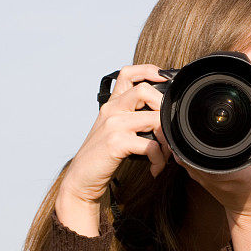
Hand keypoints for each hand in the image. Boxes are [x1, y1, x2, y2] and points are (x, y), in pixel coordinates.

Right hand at [56, 64, 171, 236]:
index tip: (165, 79)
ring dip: (167, 140)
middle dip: (165, 110)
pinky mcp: (116, 142)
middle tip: (169, 132)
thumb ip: (133, 118)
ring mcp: (113, 124)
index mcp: (112, 104)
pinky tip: (156, 167)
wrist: (81, 180)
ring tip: (166, 154)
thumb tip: (163, 116)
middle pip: (146, 90)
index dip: (149, 70)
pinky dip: (159, 158)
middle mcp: (111, 109)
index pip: (128, 73)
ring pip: (154, 118)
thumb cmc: (103, 156)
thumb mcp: (115, 130)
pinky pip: (150, 144)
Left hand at [174, 104, 250, 250]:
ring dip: (184, 132)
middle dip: (188, 122)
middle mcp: (204, 169)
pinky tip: (192, 132)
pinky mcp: (195, 173)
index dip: (196, 123)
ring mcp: (196, 173)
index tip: (201, 111)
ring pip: (180, 146)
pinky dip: (186, 142)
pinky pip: (183, 153)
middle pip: (184, 139)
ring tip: (191, 116)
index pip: (198, 140)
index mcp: (221, 167)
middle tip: (194, 107)